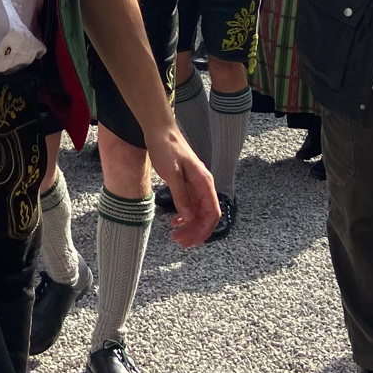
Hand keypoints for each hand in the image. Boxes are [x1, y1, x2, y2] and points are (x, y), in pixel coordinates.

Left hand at [149, 130, 219, 246]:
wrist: (160, 130)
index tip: (191, 241)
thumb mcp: (171, 173)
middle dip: (195, 232)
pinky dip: (184, 216)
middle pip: (206, 216)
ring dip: (189, 226)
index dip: (203, 230)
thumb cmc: (166, 148)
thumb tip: (188, 217)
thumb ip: (181, 195)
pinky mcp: (187, 184)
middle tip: (179, 242)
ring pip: (198, 212)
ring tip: (175, 236)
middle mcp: (203, 185)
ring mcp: (196, 185)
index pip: (212, 213)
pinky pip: (190, 205)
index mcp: (204, 182)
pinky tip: (174, 222)